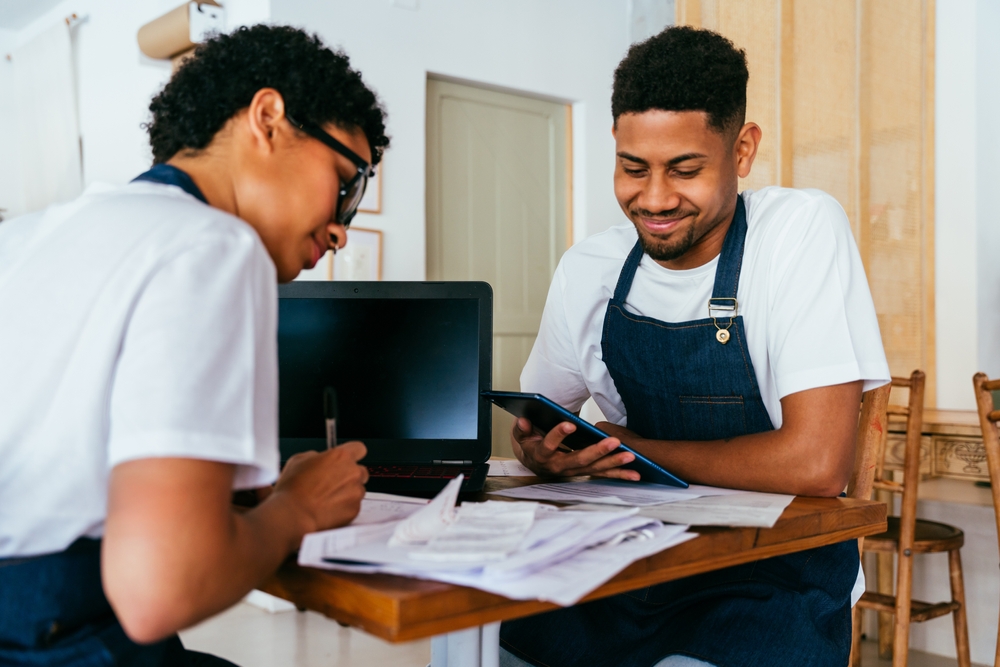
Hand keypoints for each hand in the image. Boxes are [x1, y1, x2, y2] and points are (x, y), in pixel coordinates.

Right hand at [272, 441, 368, 534]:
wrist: (293, 514)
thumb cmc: (294, 489)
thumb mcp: (299, 460)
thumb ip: (317, 456)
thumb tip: (322, 459)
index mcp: (341, 457)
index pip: (359, 448)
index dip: (352, 454)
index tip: (347, 459)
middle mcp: (352, 472)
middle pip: (360, 471)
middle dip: (350, 475)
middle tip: (333, 482)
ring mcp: (356, 492)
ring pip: (358, 489)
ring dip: (348, 492)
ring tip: (328, 498)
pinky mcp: (355, 509)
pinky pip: (354, 505)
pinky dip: (345, 506)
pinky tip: (329, 508)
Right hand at [510, 418, 638, 480]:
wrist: (532, 461)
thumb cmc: (530, 443)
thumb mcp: (521, 435)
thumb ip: (521, 429)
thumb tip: (523, 421)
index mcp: (541, 455)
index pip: (549, 445)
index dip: (558, 435)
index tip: (569, 424)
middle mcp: (559, 467)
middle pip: (578, 460)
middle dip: (597, 451)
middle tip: (613, 442)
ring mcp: (573, 471)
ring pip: (594, 468)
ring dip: (613, 463)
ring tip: (630, 457)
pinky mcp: (584, 472)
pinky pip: (602, 474)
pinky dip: (619, 474)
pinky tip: (635, 473)